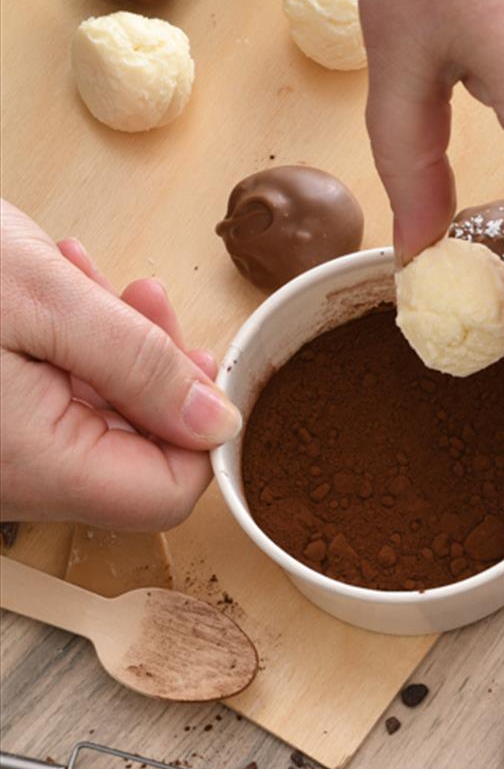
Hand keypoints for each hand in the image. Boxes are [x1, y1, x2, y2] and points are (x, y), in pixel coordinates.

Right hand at [0, 201, 238, 529]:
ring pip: (86, 422)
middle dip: (150, 370)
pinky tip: (48, 292)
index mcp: (33, 465)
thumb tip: (218, 425)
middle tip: (140, 294)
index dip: (199, 427)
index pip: (167, 492)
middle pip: (130, 454)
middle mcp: (7, 482)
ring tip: (80, 276)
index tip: (191, 354)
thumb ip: (140, 365)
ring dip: (105, 350)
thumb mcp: (46, 297)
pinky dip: (59, 351)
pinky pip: (39, 408)